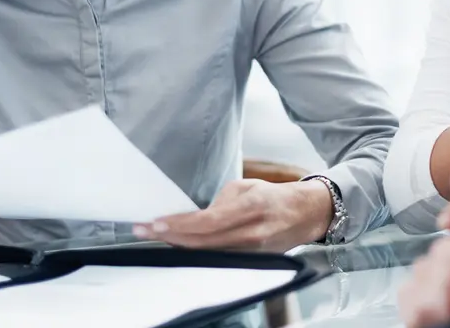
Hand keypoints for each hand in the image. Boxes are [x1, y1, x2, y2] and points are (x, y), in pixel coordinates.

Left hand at [136, 179, 332, 251]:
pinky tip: (180, 246)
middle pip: (203, 243)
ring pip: (208, 255)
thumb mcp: (247, 187)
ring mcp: (253, 252)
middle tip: (143, 230)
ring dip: (179, 246)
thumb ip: (220, 202)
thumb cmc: (274, 197)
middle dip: (170, 237)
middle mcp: (253, 233)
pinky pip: (219, 259)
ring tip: (155, 237)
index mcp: (252, 206)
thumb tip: (196, 218)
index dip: (178, 225)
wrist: (305, 214)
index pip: (207, 221)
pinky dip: (197, 253)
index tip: (154, 223)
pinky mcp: (253, 262)